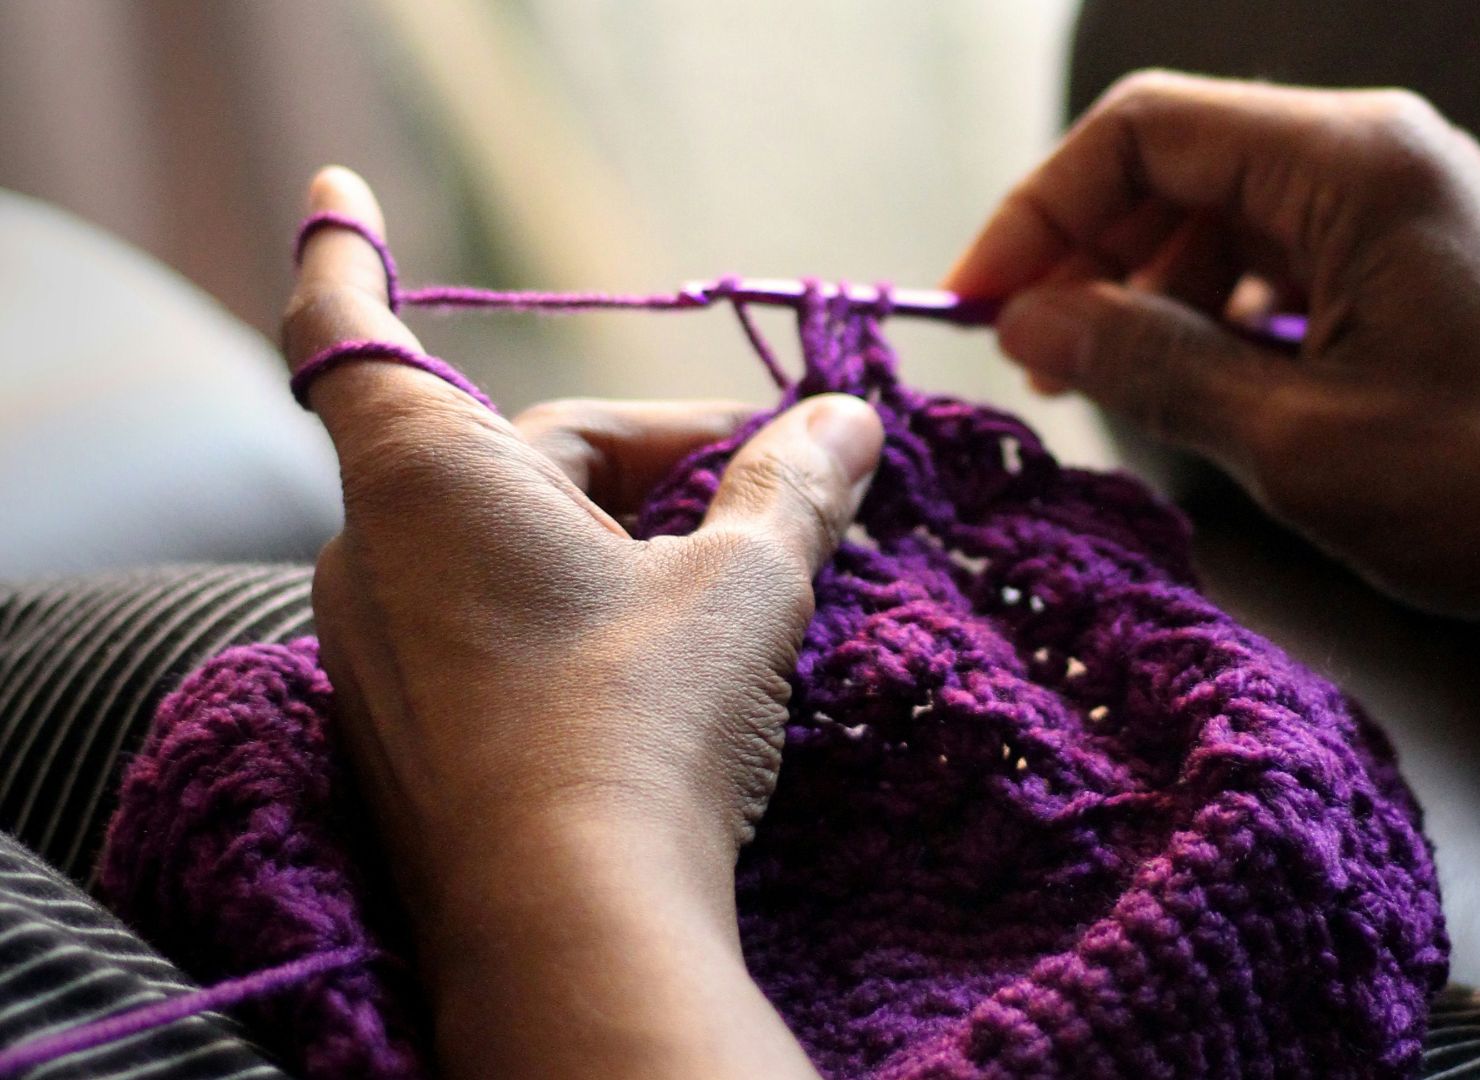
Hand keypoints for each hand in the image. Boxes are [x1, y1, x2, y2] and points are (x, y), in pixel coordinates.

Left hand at [285, 167, 857, 1078]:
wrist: (575, 928)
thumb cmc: (643, 724)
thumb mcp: (742, 586)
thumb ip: (794, 488)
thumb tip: (849, 419)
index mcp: (432, 480)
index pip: (354, 332)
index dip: (345, 254)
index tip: (338, 193)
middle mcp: (376, 557)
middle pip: (515, 456)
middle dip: (646, 459)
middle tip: (771, 486)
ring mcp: (381, 658)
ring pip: (508, 549)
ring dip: (619, 540)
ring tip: (740, 579)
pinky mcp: (411, 737)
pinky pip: (491, 629)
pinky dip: (576, 613)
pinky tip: (670, 663)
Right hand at [948, 72, 1479, 890]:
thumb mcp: (1296, 438)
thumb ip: (1149, 366)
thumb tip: (1031, 322)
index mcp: (1352, 161)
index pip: (1144, 131)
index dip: (1039, 211)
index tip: (977, 301)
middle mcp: (1381, 154)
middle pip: (1181, 164)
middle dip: (1090, 255)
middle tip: (1034, 362)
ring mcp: (1407, 205)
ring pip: (1227, 216)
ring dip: (1151, 293)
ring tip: (1110, 390)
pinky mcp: (1423, 260)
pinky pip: (1286, 258)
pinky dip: (1222, 315)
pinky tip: (1205, 391)